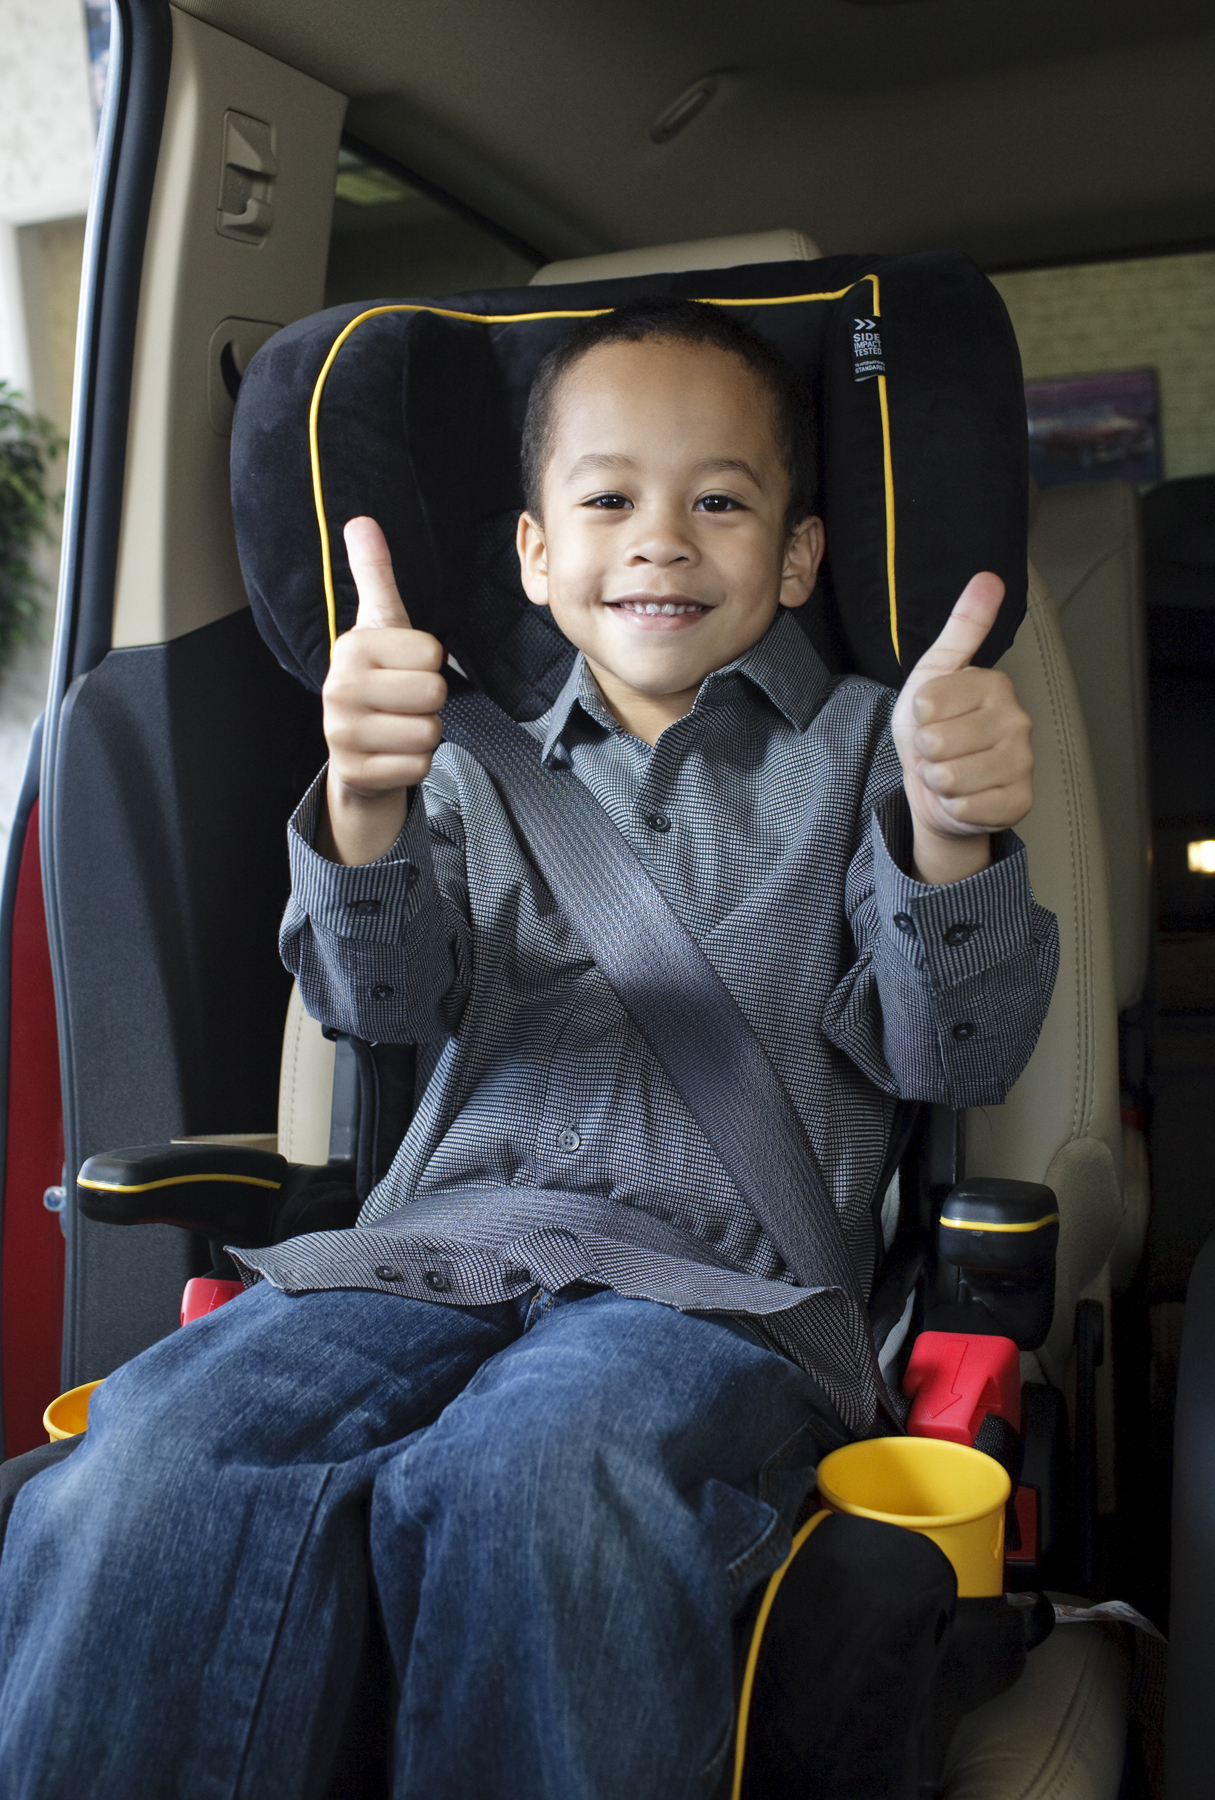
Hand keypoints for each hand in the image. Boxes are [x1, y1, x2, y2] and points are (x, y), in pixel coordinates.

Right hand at [319, 517, 446, 864]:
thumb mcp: (378, 625)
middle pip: (434, 693)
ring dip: (423, 733)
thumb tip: (361, 522)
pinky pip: (418, 766)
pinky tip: (391, 753)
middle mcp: (339, 689)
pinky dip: (414, 763)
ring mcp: (342, 734)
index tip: (402, 669)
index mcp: (350, 648)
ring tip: (396, 725)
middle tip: (403, 701)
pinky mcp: (356, 772)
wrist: (353, 751)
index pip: (432, 654)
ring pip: (429, 732)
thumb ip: (374, 575)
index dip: (429, 664)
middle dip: (429, 701)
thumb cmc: (377, 680)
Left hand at [890, 572, 1032, 884]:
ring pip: (951, 777)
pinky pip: (967, 808)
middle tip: (939, 749)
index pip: (927, 703)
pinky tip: (964, 797)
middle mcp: (1017, 720)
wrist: (939, 787)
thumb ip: (961, 629)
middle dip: (924, 752)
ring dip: (937, 780)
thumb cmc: (935, 728)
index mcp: (995, 684)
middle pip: (937, 742)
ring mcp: (1023, 762)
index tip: (929, 718)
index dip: (915, 717)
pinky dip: (953, 807)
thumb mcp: (933, 674)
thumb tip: (989, 578)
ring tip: (948, 771)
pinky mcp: (1019, 801)